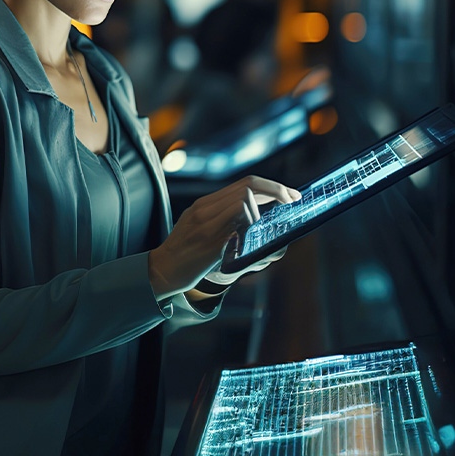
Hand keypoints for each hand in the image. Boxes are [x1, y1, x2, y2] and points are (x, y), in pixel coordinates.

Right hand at [148, 175, 299, 297]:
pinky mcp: (208, 239)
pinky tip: (246, 240)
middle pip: (249, 184)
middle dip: (277, 190)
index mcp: (206, 204)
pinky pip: (235, 221)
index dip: (272, 186)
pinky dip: (248, 226)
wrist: (161, 272)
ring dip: (260, 213)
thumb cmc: (187, 255)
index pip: (245, 183)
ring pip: (243, 199)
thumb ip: (230, 224)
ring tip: (257, 229)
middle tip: (293, 200)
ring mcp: (206, 222)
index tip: (290, 194)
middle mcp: (206, 207)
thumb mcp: (204, 230)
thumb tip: (264, 227)